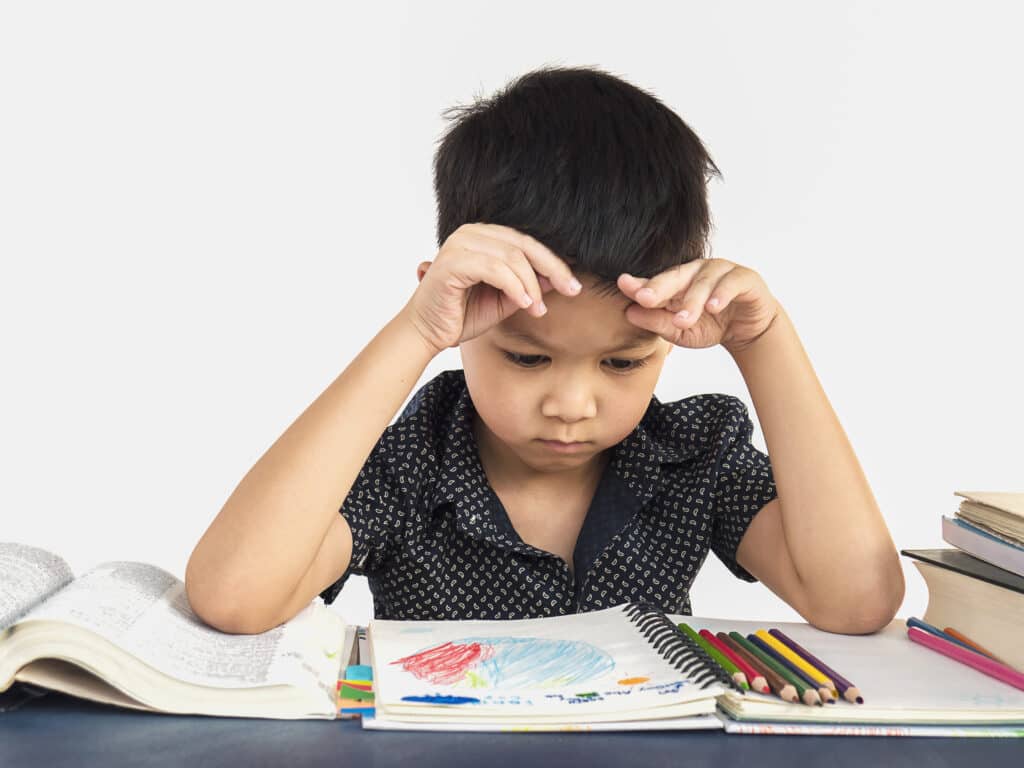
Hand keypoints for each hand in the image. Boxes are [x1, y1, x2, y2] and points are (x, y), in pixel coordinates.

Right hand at [403, 223, 582, 355]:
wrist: (427, 333)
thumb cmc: (461, 315)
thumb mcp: (505, 300)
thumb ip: (528, 287)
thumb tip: (559, 279)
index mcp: (483, 236)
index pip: (526, 242)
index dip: (554, 262)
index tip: (574, 285)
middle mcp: (471, 233)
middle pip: (524, 244)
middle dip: (552, 269)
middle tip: (571, 290)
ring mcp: (460, 244)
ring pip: (512, 257)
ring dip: (532, 285)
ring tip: (538, 309)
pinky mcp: (452, 262)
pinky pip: (495, 269)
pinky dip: (515, 287)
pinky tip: (525, 304)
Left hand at [616, 259, 780, 354]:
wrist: (748, 329)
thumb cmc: (712, 326)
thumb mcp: (681, 332)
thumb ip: (658, 323)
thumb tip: (629, 313)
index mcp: (677, 282)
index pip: (655, 281)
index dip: (640, 284)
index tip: (622, 285)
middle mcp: (696, 271)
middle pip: (675, 275)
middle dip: (659, 287)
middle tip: (644, 298)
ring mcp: (720, 271)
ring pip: (702, 282)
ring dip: (692, 301)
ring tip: (683, 320)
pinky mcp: (744, 277)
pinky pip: (731, 282)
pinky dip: (721, 294)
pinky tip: (713, 307)